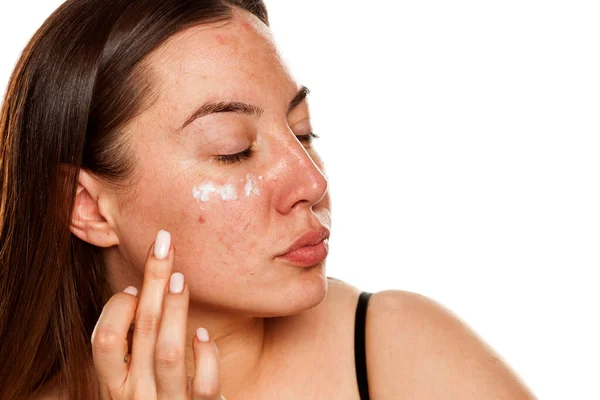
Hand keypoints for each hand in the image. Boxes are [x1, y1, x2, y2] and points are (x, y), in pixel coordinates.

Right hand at [91, 229, 224, 398]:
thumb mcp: (137, 378)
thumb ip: (136, 345)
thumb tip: (139, 292)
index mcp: (116, 386)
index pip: (103, 342)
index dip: (116, 310)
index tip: (131, 288)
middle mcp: (137, 396)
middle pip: (140, 331)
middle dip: (151, 281)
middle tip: (164, 242)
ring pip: (168, 353)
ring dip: (175, 310)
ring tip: (181, 278)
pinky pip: (204, 384)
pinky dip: (205, 356)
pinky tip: (204, 335)